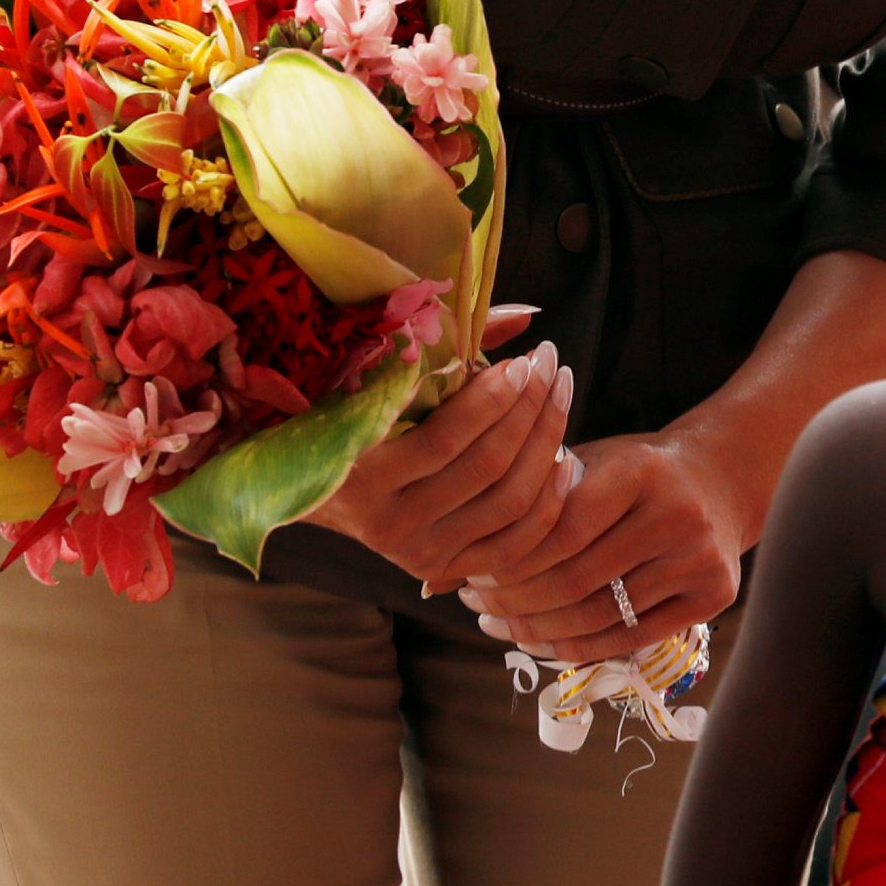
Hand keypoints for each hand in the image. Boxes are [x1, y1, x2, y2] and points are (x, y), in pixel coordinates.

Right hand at [302, 345, 578, 590]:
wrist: (321, 488)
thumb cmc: (356, 416)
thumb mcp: (388, 379)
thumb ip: (451, 345)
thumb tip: (529, 316)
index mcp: (362, 476)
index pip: (447, 438)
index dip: (496, 397)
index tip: (524, 360)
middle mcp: (389, 526)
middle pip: (487, 467)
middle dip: (530, 408)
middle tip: (550, 366)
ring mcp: (419, 554)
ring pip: (509, 501)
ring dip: (547, 442)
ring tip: (559, 395)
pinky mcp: (445, 570)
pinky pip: (516, 543)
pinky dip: (549, 501)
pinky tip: (565, 457)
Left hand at [460, 427, 747, 662]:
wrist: (720, 479)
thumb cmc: (636, 473)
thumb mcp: (590, 463)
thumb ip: (531, 502)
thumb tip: (442, 566)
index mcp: (641, 471)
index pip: (560, 530)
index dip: (508, 561)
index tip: (470, 574)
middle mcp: (677, 514)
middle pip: (575, 579)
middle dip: (514, 601)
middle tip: (475, 605)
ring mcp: (700, 558)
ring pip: (599, 616)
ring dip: (537, 630)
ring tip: (499, 627)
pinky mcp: (715, 594)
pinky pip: (631, 638)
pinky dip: (579, 647)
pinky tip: (542, 641)